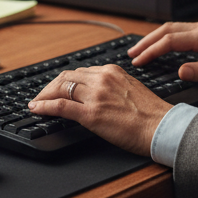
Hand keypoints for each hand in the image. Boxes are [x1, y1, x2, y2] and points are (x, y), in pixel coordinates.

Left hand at [29, 65, 171, 156]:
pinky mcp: (91, 114)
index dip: (65, 81)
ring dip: (44, 95)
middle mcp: (102, 79)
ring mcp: (95, 96)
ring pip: (60, 89)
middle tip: (43, 95)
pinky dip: (44, 106)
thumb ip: (113, 85)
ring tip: (38, 102)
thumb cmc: (151, 113)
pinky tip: (36, 108)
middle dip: (51, 86)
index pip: (80, 72)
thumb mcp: (131, 88)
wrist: (160, 127)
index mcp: (112, 71)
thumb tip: (98, 92)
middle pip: (67, 77)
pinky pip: (60, 106)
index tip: (58, 87)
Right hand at [127, 21, 197, 85]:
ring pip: (172, 28)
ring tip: (140, 49)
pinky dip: (165, 36)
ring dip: (154, 37)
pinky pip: (180, 30)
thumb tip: (181, 71)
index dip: (152, 51)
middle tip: (131, 53)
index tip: (139, 61)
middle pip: (166, 30)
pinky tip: (160, 44)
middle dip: (146, 41)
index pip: (170, 41)